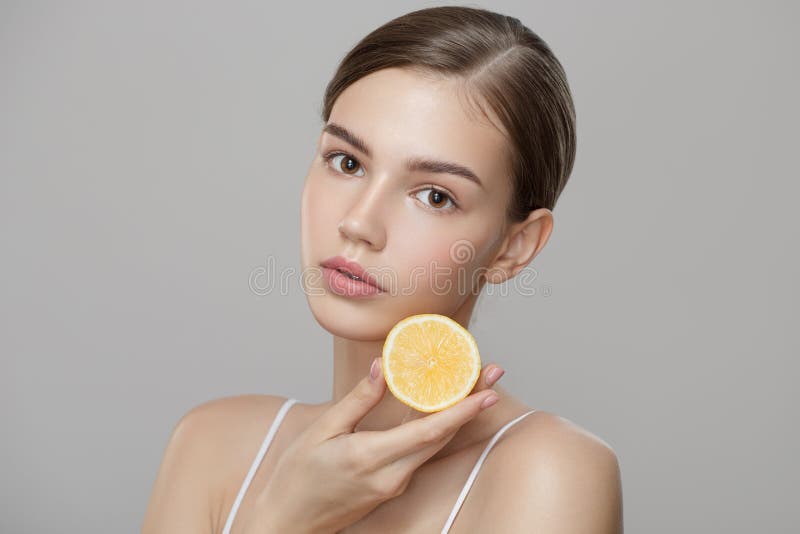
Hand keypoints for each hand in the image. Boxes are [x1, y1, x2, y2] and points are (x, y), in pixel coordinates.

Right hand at [241, 358, 504, 533]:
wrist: (289, 521)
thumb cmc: (297, 475)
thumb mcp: (321, 431)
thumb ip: (356, 401)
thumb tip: (380, 368)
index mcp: (370, 457)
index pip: (428, 431)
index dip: (462, 410)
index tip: (487, 391)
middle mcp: (391, 476)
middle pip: (441, 436)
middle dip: (472, 405)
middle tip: (494, 374)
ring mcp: (394, 485)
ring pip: (434, 446)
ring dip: (458, 416)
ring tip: (476, 386)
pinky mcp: (392, 488)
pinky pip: (420, 454)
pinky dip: (437, 430)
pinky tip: (443, 409)